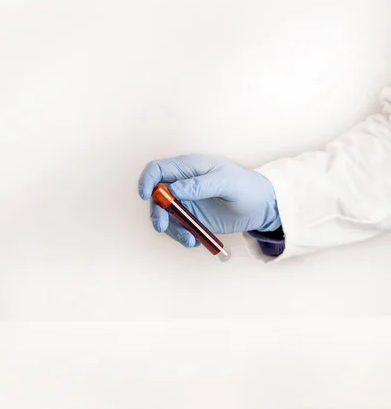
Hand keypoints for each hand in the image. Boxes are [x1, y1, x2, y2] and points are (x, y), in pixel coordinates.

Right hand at [138, 154, 279, 247]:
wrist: (260, 207)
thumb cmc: (245, 187)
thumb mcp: (226, 183)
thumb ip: (200, 185)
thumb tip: (173, 189)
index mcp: (189, 167)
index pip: (157, 169)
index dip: (148, 180)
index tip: (146, 196)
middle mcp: (183, 184)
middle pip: (156, 196)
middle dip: (156, 212)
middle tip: (162, 227)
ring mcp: (186, 202)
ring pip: (165, 215)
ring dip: (171, 229)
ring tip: (190, 239)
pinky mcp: (191, 219)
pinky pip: (177, 228)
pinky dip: (182, 236)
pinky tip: (195, 240)